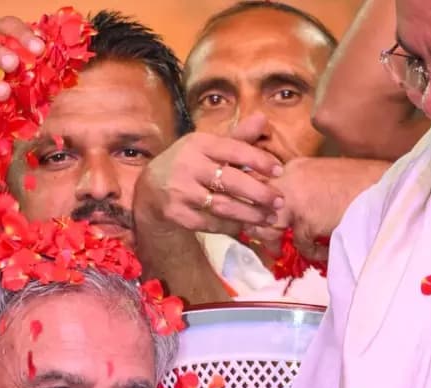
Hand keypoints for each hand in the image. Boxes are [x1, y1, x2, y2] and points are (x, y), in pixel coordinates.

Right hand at [134, 114, 284, 236]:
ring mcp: (181, 191)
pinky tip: (245, 226)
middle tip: (280, 201)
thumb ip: (237, 137)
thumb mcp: (208, 146)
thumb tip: (263, 118)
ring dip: (250, 214)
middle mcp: (188, 165)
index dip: (258, 160)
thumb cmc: (189, 164)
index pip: (234, 150)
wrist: (150, 190)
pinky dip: (231, 226)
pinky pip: (211, 223)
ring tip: (269, 217)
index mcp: (199, 143)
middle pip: (231, 181)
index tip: (279, 170)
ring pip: (223, 206)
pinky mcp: (177, 214)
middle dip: (259, 193)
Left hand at [268, 157, 389, 262]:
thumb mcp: (323, 176)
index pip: (260, 187)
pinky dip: (312, 252)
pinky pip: (301, 244)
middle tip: (265, 240)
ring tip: (279, 252)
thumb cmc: (359, 181)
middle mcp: (288, 180)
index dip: (258, 207)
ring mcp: (295, 199)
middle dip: (257, 225)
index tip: (261, 220)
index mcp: (292, 168)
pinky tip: (323, 252)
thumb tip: (289, 210)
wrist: (383, 185)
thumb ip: (303, 188)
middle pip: (256, 206)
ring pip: (269, 226)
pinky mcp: (307, 219)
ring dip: (274, 241)